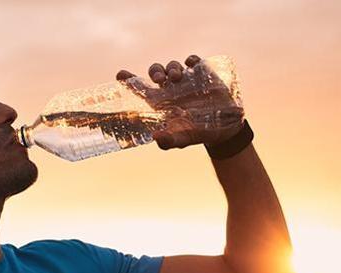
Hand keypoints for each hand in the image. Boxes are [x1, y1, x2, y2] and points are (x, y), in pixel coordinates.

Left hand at [115, 55, 244, 150]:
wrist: (224, 128)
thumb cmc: (196, 134)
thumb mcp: (183, 139)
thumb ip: (169, 141)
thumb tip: (156, 137)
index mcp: (159, 103)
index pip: (139, 88)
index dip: (128, 80)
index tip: (120, 74)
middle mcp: (170, 89)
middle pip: (155, 72)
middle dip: (154, 71)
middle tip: (158, 79)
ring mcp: (186, 80)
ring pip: (172, 66)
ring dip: (171, 68)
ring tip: (175, 77)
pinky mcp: (202, 74)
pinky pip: (193, 61)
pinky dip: (190, 60)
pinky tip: (191, 64)